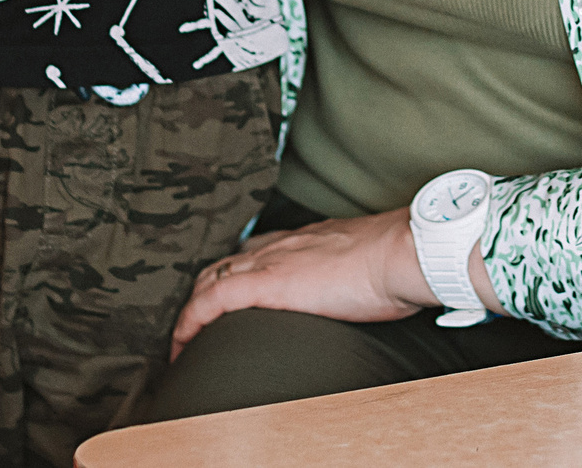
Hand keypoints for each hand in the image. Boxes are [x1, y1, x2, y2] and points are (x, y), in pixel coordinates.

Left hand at [168, 210, 440, 357]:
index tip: (229, 291)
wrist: (400, 252)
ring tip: (184, 339)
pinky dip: (190, 320)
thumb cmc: (396, 262)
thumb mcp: (367, 263)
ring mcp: (270, 260)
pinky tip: (181, 342)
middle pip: (225, 262)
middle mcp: (281, 244)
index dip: (236, 271)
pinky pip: (211, 300)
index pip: (256, 248)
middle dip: (205, 290)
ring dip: (192, 308)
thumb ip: (353, 272)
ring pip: (210, 278)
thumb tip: (364, 291)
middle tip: (197, 323)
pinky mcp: (266, 282)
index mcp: (306, 239)